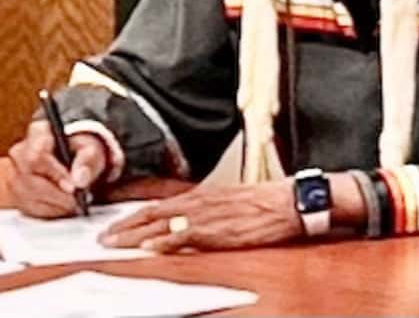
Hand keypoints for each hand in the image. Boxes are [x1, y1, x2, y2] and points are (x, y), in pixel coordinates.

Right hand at [8, 121, 106, 218]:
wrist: (75, 158)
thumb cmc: (81, 150)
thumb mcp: (92, 149)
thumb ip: (87, 161)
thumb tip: (80, 178)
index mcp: (39, 133)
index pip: (37, 157)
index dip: (54, 174)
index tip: (73, 187)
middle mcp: (21, 153)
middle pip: (29, 179)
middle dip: (55, 194)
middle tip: (77, 201)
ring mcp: (15, 173)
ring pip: (27, 196)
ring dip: (53, 204)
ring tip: (74, 204)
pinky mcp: (16, 192)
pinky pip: (28, 207)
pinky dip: (49, 210)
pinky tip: (64, 207)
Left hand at [99, 182, 301, 252]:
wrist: (291, 201)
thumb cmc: (268, 203)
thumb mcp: (233, 202)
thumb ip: (209, 212)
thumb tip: (190, 227)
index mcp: (204, 195)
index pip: (161, 205)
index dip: (135, 216)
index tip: (116, 225)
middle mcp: (201, 202)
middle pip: (154, 213)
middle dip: (126, 226)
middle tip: (103, 238)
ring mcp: (208, 215)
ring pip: (163, 223)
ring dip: (136, 234)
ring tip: (114, 244)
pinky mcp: (219, 229)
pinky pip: (185, 235)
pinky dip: (165, 241)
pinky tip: (150, 248)